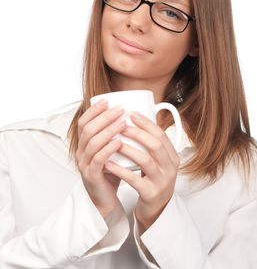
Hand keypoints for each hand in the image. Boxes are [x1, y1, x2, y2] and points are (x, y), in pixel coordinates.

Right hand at [76, 99, 125, 217]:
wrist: (105, 199)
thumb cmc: (110, 171)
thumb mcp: (111, 151)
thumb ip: (115, 135)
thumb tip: (132, 115)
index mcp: (84, 144)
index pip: (84, 122)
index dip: (94, 110)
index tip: (107, 100)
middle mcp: (81, 152)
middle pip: (88, 129)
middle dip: (104, 117)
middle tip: (120, 110)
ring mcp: (84, 164)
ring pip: (92, 142)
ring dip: (108, 130)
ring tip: (122, 122)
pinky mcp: (91, 176)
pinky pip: (98, 160)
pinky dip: (108, 149)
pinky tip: (119, 142)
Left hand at [105, 111, 178, 230]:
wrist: (157, 209)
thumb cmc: (153, 180)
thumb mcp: (158, 162)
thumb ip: (150, 145)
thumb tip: (134, 121)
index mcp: (172, 157)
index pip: (161, 135)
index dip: (146, 123)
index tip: (131, 114)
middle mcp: (170, 168)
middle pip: (155, 145)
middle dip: (137, 133)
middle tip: (121, 126)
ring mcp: (162, 181)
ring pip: (145, 160)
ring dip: (128, 149)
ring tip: (114, 142)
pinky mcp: (151, 194)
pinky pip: (134, 179)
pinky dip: (120, 170)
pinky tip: (108, 163)